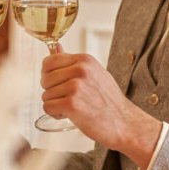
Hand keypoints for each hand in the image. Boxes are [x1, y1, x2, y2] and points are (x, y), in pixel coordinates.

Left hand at [40, 46, 161, 168]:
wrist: (124, 123)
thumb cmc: (108, 101)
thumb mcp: (93, 73)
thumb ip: (72, 62)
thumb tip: (55, 46)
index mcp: (84, 60)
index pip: (48, 62)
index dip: (49, 76)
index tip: (60, 85)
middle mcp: (80, 70)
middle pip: (44, 79)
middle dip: (52, 92)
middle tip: (71, 99)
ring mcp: (76, 86)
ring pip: (45, 95)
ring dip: (56, 105)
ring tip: (75, 107)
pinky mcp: (71, 104)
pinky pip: (47, 107)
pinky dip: (56, 114)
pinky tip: (71, 115)